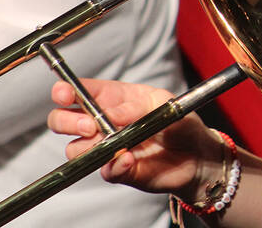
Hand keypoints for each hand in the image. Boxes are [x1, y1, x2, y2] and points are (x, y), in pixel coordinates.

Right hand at [47, 78, 221, 197]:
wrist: (198, 154)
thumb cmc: (181, 123)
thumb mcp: (164, 105)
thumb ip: (137, 108)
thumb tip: (112, 115)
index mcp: (115, 98)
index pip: (79, 92)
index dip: (65, 91)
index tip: (64, 93)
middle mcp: (104, 123)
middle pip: (63, 120)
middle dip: (68, 121)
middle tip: (90, 125)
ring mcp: (106, 147)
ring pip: (74, 148)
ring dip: (87, 145)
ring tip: (114, 141)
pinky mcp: (116, 169)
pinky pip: (102, 170)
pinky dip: (113, 165)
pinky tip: (129, 158)